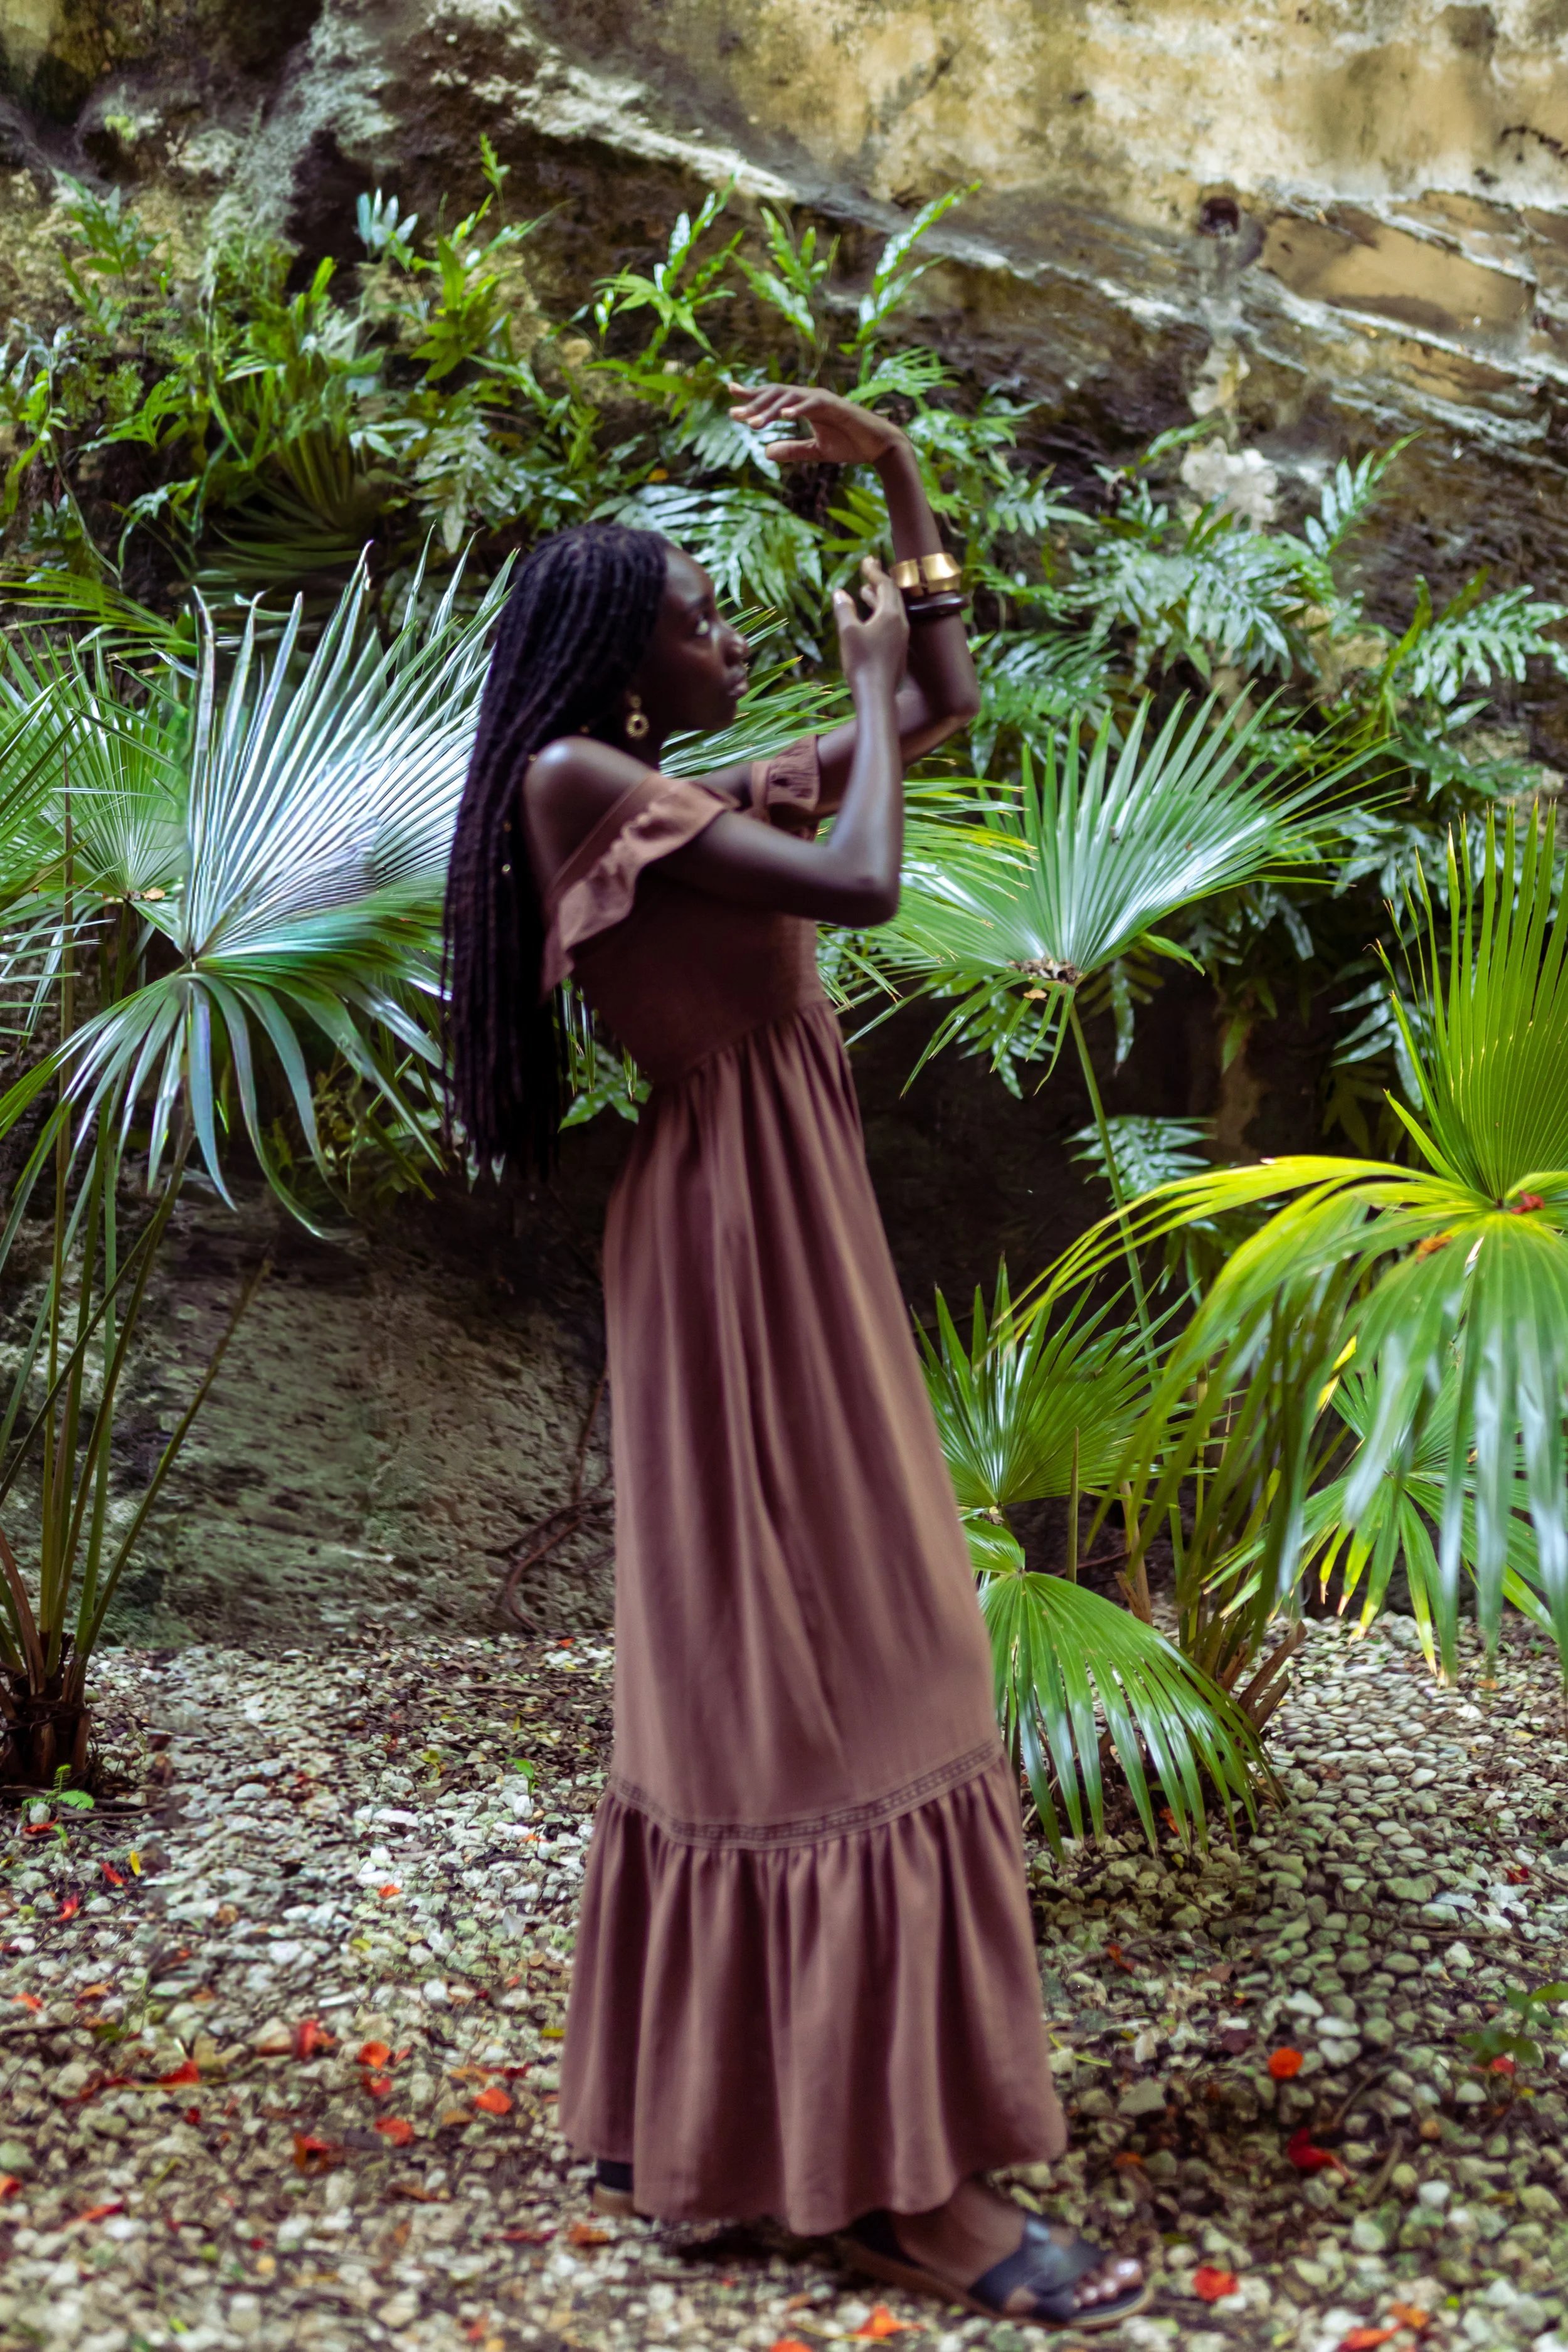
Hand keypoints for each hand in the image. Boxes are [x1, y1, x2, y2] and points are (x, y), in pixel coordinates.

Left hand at [727, 380, 905, 466]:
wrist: (879, 446)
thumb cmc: (850, 445)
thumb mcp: (816, 451)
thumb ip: (792, 450)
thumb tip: (766, 452)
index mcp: (804, 406)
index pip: (773, 397)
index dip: (752, 395)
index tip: (730, 393)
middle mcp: (810, 397)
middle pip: (776, 395)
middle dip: (754, 404)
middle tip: (734, 416)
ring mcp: (822, 399)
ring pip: (790, 399)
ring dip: (770, 410)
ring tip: (752, 423)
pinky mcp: (835, 406)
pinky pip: (812, 405)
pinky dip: (797, 409)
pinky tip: (783, 416)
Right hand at [833, 556, 908, 696]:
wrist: (877, 695)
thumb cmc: (861, 663)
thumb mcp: (848, 632)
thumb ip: (844, 609)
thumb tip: (839, 593)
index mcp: (890, 615)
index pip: (885, 584)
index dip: (874, 570)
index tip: (866, 559)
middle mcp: (900, 623)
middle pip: (892, 595)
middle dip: (879, 581)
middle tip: (868, 569)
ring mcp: (901, 638)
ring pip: (891, 610)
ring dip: (878, 598)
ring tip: (864, 591)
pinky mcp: (897, 650)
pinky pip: (890, 623)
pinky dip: (880, 613)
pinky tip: (869, 620)